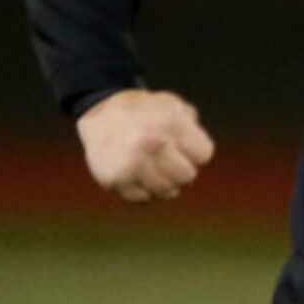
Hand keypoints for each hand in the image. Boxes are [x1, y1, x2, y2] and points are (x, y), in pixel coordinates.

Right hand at [76, 88, 214, 201]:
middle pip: (187, 176)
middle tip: (168, 160)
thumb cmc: (145, 112)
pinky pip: (142, 198)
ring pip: (166, 191)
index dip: (195, 153)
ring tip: (154, 168)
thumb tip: (200, 151)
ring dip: (164, 183)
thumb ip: (193, 124)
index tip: (181, 146)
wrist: (99, 112)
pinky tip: (138, 175)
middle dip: (181, 170)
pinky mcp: (115, 178)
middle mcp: (151, 143)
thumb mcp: (173, 105)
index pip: (203, 155)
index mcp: (171, 123)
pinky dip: (142, 190)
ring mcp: (132, 162)